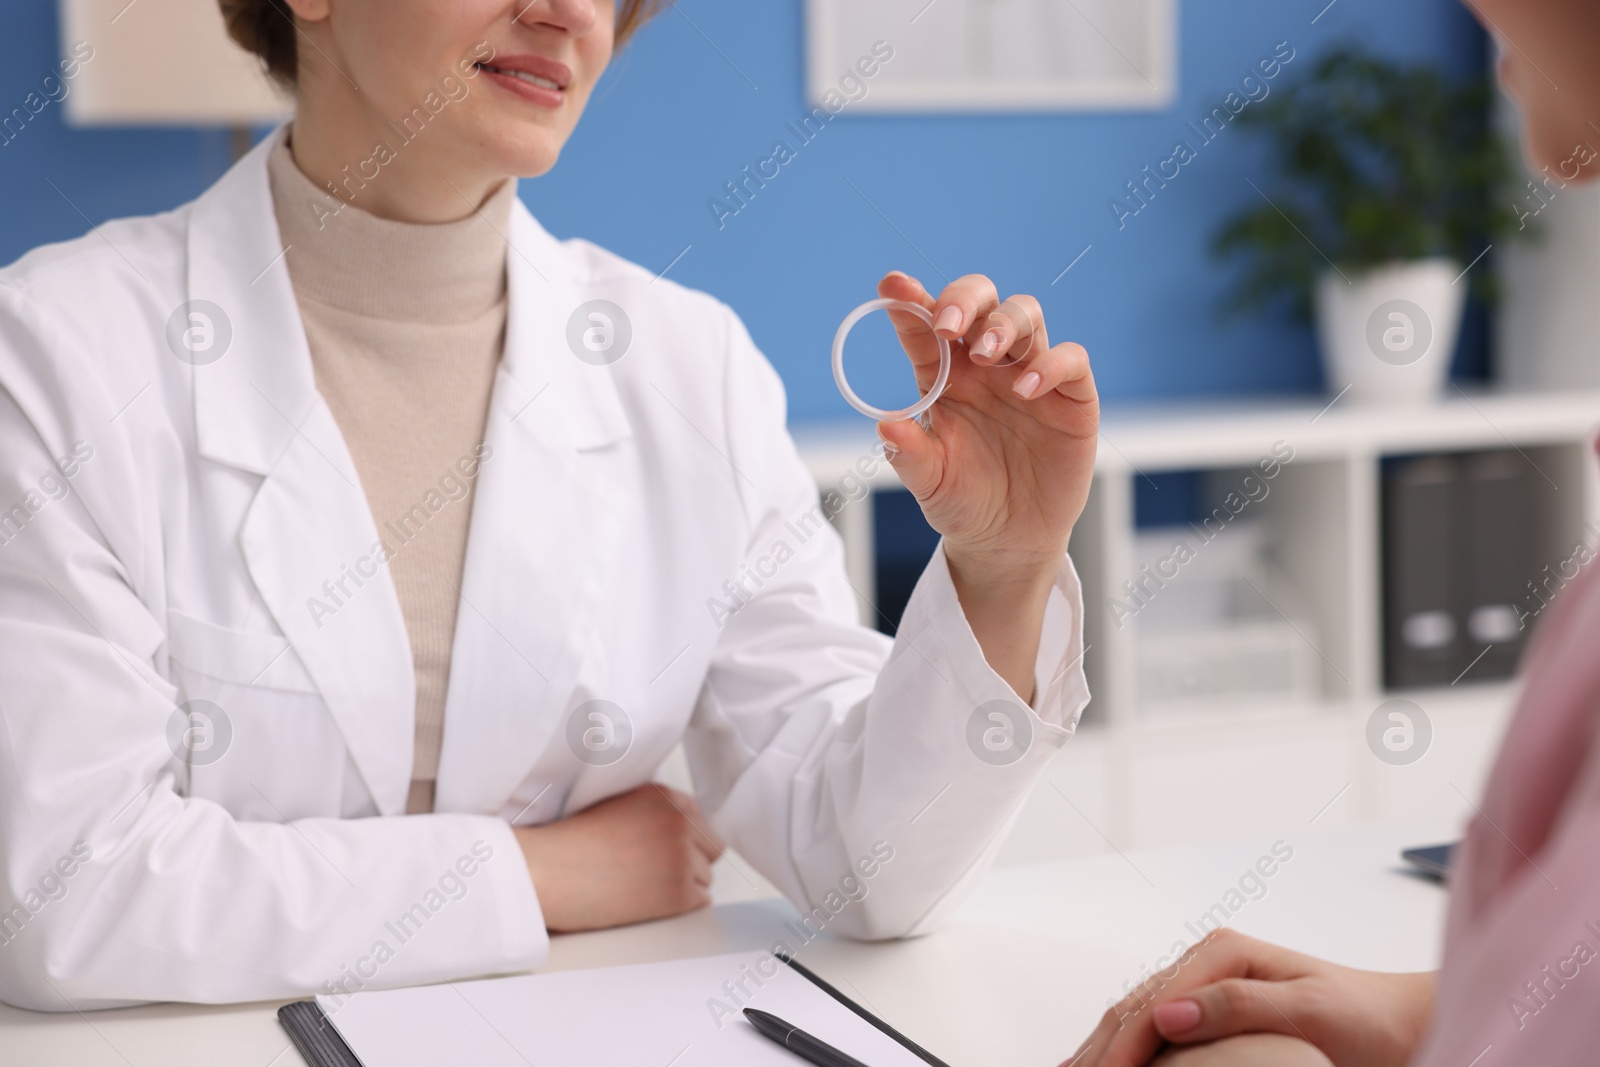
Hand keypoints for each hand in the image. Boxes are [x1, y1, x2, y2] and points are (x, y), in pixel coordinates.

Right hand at [514, 783, 724, 931]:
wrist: (548, 872)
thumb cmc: (571, 843)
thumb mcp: (621, 804)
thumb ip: (658, 811)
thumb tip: (689, 830)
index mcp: (666, 796)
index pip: (704, 820)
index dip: (688, 838)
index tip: (668, 850)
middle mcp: (680, 822)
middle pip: (713, 848)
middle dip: (693, 860)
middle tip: (657, 870)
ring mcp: (682, 857)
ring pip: (705, 877)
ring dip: (684, 884)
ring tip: (642, 885)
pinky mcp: (678, 892)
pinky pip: (700, 901)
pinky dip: (680, 906)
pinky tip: (647, 900)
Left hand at [876, 272, 1096, 699]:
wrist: (1008, 541)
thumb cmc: (963, 502)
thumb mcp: (929, 482)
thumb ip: (908, 453)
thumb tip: (885, 425)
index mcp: (945, 375)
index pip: (926, 324)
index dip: (910, 299)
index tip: (892, 286)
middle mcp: (987, 365)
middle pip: (981, 301)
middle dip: (963, 300)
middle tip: (946, 325)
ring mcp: (1030, 374)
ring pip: (1025, 315)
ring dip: (1004, 324)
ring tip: (988, 355)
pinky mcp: (1071, 396)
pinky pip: (1070, 359)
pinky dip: (1052, 363)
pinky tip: (1027, 387)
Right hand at [1065, 929, 1434, 1066]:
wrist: (1398, 1020)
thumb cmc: (1363, 1016)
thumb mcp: (1309, 1010)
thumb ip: (1239, 1006)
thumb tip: (1168, 1012)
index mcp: (1223, 952)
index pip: (1152, 1003)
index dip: (1121, 1046)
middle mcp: (1206, 962)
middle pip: (1132, 1006)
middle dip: (1096, 1048)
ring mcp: (1204, 983)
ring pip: (1132, 1014)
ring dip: (1100, 1047)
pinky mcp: (1209, 1007)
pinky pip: (1151, 1025)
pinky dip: (1121, 1046)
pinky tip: (1103, 1061)